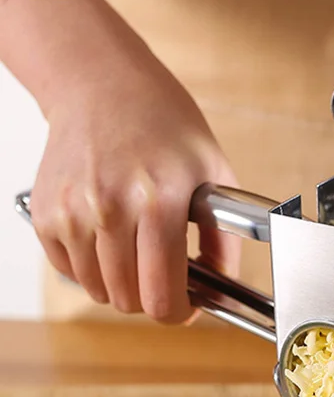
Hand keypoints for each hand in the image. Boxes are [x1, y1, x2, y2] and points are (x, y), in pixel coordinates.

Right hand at [30, 58, 239, 323]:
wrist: (102, 84)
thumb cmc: (164, 125)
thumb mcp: (215, 173)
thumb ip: (224, 240)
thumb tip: (221, 289)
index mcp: (160, 201)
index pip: (163, 295)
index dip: (180, 312)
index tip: (186, 304)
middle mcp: (111, 208)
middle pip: (130, 301)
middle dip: (153, 298)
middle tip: (165, 276)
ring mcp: (73, 212)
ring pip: (99, 291)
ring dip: (122, 285)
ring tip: (139, 254)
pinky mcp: (46, 213)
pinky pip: (71, 272)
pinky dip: (92, 268)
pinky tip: (111, 241)